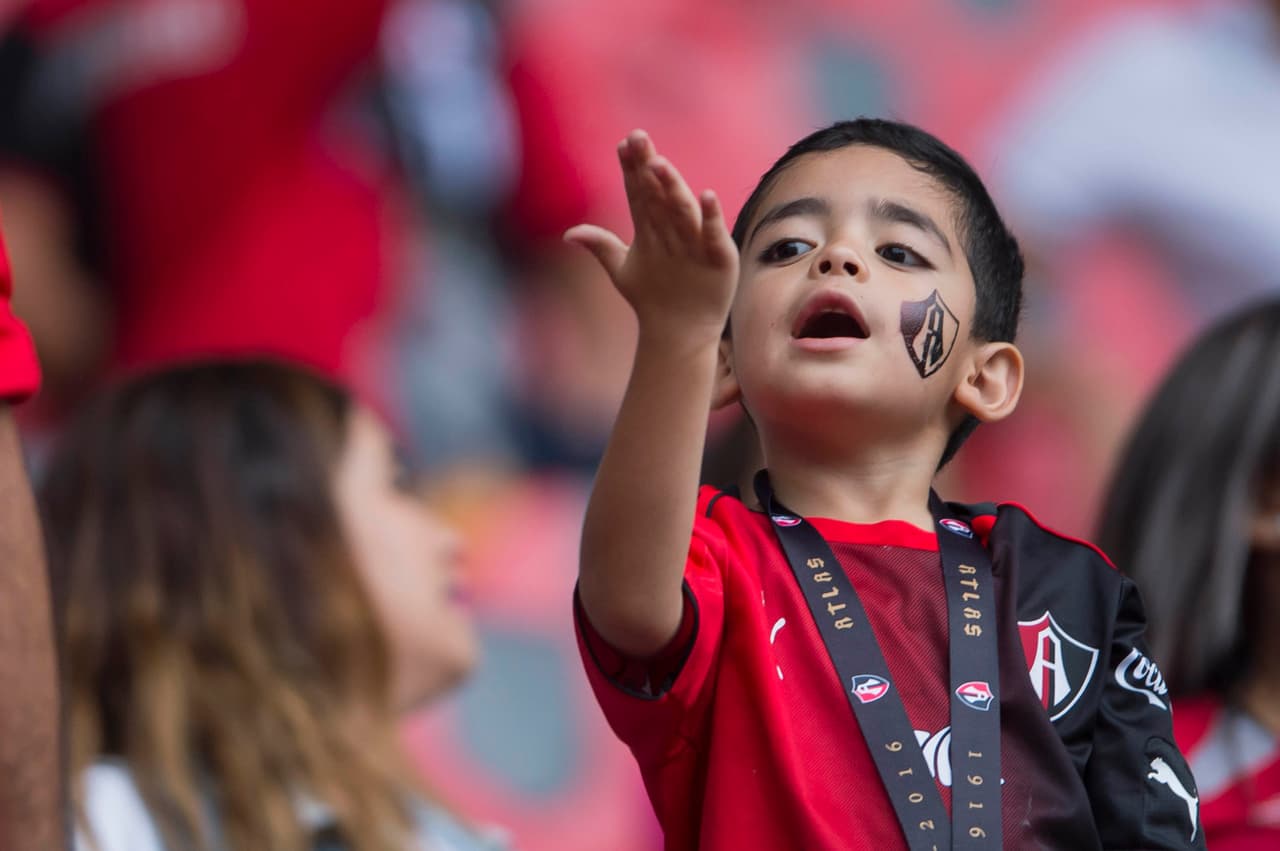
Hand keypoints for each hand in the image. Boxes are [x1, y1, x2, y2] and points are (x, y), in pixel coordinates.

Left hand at [565, 130, 738, 338]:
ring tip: (658, 164)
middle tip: (638, 138)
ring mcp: (696, 241)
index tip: (623, 145)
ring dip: (671, 187)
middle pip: (658, 193)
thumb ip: (601, 246)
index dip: (631, 169)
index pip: (639, 191)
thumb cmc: (651, 298)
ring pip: (680, 209)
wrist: (678, 332)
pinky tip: (706, 196)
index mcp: (651, 226)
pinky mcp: (718, 257)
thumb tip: (569, 233)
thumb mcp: (622, 270)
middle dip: (648, 167)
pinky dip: (710, 218)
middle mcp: (674, 228)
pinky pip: (712, 235)